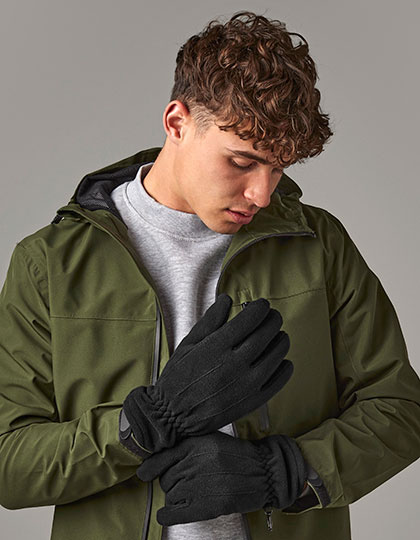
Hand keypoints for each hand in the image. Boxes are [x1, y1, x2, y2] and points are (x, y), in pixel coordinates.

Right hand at [122, 293, 292, 454]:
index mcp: (216, 347)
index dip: (260, 308)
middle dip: (273, 320)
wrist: (173, 414)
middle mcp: (233, 364)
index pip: (249, 319)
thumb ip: (210, 321)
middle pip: (265, 334)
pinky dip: (284, 368)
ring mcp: (245, 384)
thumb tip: (226, 300)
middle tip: (273, 316)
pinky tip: (282, 361)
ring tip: (279, 336)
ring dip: (281, 341)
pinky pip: (278, 381)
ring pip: (276, 355)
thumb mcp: (188, 344)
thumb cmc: (178, 378)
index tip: (262, 305)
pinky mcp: (252, 401)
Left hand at [136, 431, 307, 525]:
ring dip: (176, 496)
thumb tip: (160, 459)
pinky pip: (173, 513)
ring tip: (191, 493)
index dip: (151, 467)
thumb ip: (189, 446)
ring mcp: (198, 485)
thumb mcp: (212, 440)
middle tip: (186, 481)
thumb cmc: (238, 456)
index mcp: (195, 444)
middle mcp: (193, 463)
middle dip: (172, 481)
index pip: (161, 458)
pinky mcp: (205, 506)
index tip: (145, 472)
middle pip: (166, 478)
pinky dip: (167, 515)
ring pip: (170, 495)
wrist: (264, 473)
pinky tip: (169, 514)